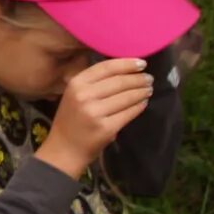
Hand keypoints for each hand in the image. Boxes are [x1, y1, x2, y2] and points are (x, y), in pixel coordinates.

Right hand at [35, 57, 153, 176]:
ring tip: (148, 89)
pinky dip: (139, 106)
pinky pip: (129, 113)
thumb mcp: (74, 94)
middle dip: (138, 79)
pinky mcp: (106, 128)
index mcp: (76, 83)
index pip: (107, 67)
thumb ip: (94, 82)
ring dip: (141, 92)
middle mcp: (84, 96)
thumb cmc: (72, 119)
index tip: (141, 63)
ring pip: (127, 97)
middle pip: (120, 81)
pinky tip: (143, 103)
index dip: (127, 63)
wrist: (65, 149)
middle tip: (149, 78)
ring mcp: (95, 113)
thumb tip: (125, 68)